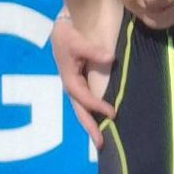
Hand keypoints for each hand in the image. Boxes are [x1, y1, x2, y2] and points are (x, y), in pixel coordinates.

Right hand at [51, 11, 114, 146]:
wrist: (61, 29)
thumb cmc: (68, 35)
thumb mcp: (78, 40)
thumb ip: (93, 50)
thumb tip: (110, 58)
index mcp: (69, 79)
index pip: (84, 97)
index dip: (97, 106)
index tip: (112, 113)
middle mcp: (70, 86)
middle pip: (80, 111)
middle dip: (90, 127)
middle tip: (101, 144)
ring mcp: (73, 86)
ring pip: (81, 109)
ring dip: (90, 124)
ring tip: (100, 140)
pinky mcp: (77, 83)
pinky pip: (84, 102)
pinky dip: (91, 113)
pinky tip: (99, 121)